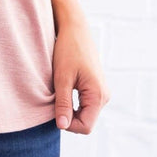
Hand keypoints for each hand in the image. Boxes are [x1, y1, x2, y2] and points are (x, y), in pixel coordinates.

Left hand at [52, 13, 109, 134]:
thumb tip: (62, 126)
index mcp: (98, 95)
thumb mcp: (62, 78)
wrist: (75, 29)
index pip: (85, 127)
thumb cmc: (68, 50)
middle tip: (53, 100)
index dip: (67, 124)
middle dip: (68, 117)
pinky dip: (72, 103)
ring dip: (69, 110)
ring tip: (57, 93)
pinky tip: (62, 91)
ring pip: (84, 114)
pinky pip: (84, 105)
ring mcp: (101, 92)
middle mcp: (104, 96)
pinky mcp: (95, 88)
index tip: (53, 110)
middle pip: (85, 122)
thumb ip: (63, 104)